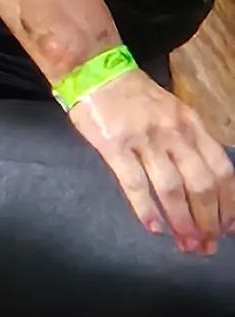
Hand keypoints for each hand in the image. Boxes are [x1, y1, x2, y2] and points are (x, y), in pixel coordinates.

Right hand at [71, 67, 234, 251]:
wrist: (94, 72)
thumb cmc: (135, 96)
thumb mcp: (174, 112)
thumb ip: (191, 142)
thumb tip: (207, 184)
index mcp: (192, 125)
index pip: (221, 170)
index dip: (229, 203)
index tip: (229, 227)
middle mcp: (174, 134)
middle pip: (200, 185)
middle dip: (208, 220)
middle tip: (206, 244)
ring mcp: (144, 140)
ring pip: (172, 189)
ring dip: (182, 220)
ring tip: (185, 242)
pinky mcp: (113, 146)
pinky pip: (135, 183)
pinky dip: (146, 209)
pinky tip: (153, 227)